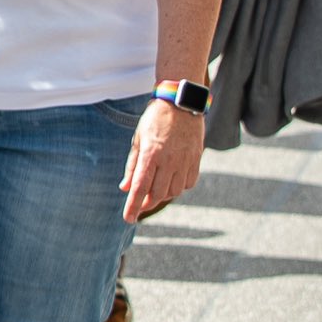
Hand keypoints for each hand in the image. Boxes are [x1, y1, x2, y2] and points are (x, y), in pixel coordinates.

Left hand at [122, 101, 204, 219]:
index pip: (140, 187)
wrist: (181, 103)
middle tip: (140, 204)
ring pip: (174, 191)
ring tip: (155, 191)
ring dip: (163, 196)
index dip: (133, 206)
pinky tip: (171, 182)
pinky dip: (179, 187)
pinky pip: (188, 183)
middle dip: (147, 203)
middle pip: (158, 194)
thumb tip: (125, 188)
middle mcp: (169, 160)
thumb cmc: (155, 119)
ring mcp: (185, 160)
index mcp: (151, 154)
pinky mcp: (196, 159)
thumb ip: (132, 165)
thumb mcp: (138, 139)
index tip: (128, 219)